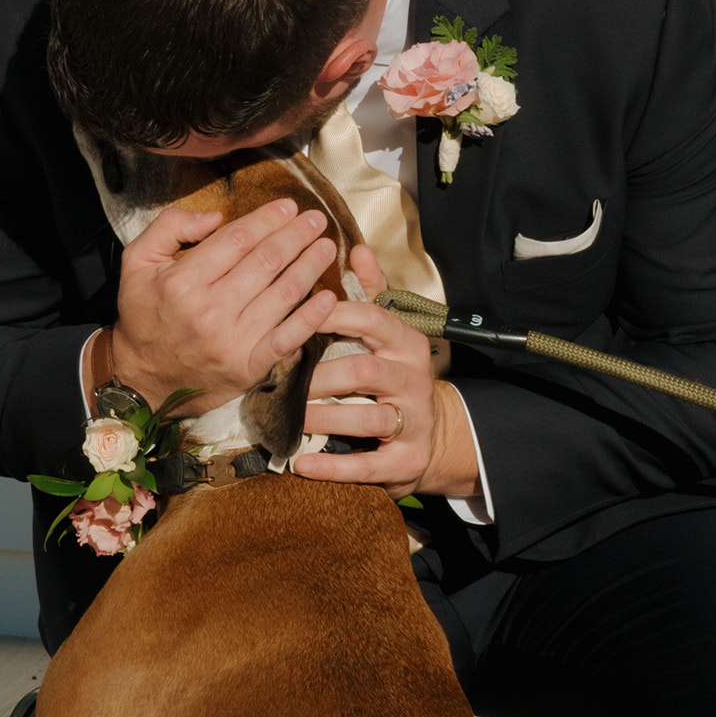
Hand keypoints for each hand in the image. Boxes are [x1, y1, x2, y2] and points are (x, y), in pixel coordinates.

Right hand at [105, 199, 338, 413]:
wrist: (141, 379)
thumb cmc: (143, 316)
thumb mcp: (137, 262)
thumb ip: (170, 227)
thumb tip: (215, 217)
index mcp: (183, 281)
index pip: (238, 239)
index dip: (268, 219)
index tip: (288, 206)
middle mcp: (209, 310)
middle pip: (266, 262)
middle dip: (297, 235)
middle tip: (317, 219)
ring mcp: (232, 340)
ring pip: (283, 293)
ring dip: (310, 265)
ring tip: (327, 246)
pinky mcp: (248, 366)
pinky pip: (287, 338)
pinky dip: (311, 317)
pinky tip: (328, 297)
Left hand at [294, 246, 481, 500]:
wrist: (434, 434)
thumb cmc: (396, 375)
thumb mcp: (389, 331)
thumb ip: (372, 293)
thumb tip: (356, 249)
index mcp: (404, 342)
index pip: (370, 320)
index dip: (332, 316)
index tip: (294, 317)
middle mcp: (413, 379)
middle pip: (365, 370)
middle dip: (321, 375)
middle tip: (281, 378)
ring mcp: (413, 421)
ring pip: (368, 417)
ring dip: (324, 418)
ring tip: (290, 417)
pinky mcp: (406, 461)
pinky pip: (368, 466)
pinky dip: (332, 467)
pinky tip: (301, 464)